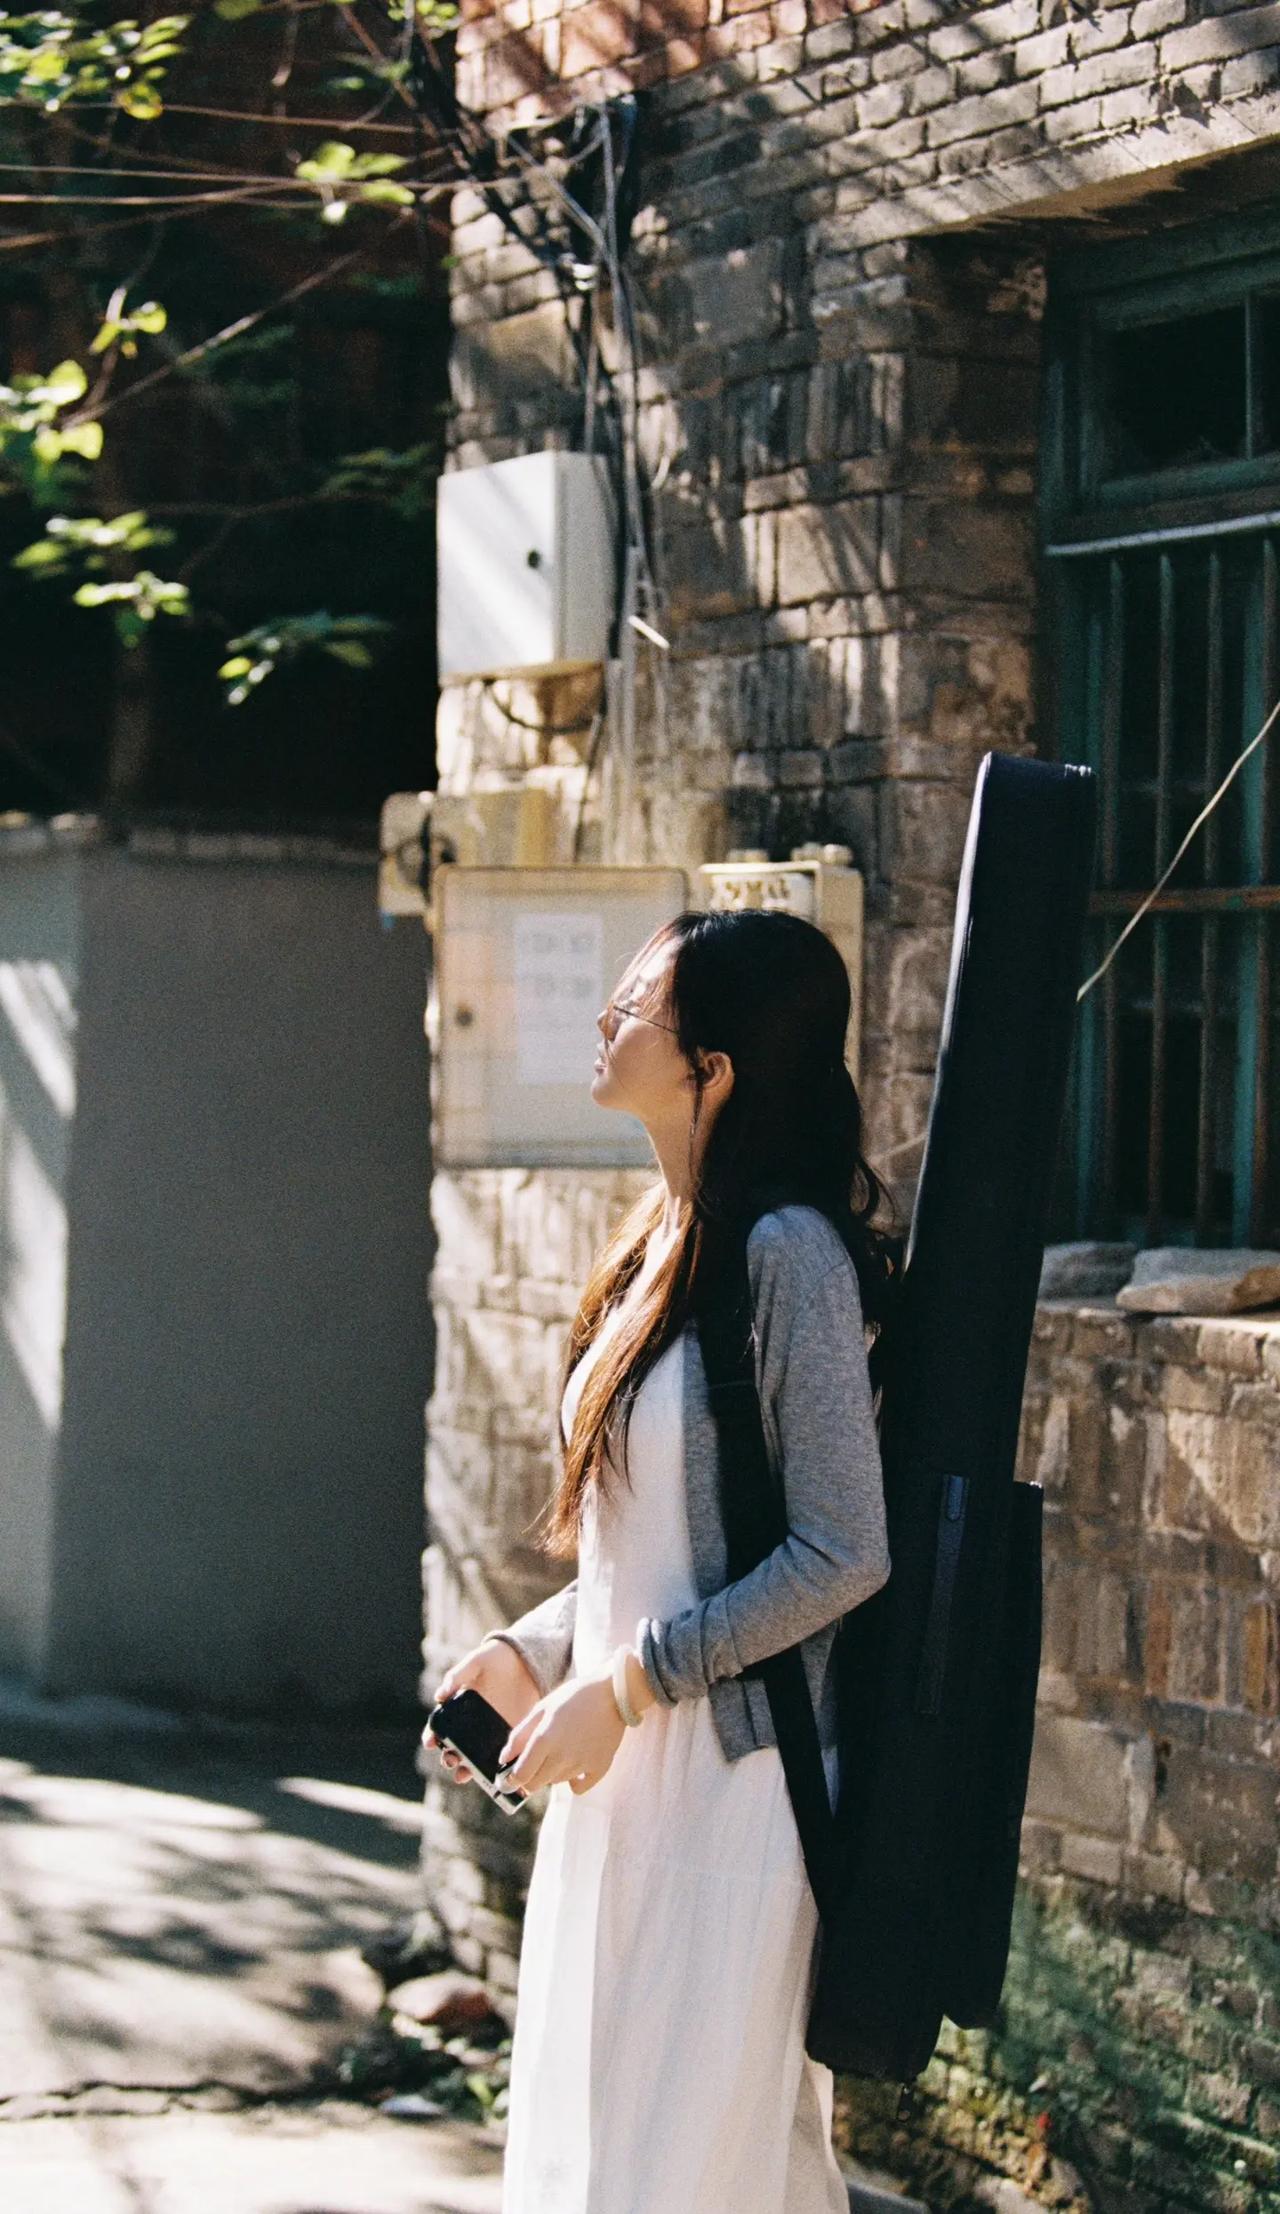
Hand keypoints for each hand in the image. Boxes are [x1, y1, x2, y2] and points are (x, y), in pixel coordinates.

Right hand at [423, 1637, 540, 1787]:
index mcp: (457, 1707)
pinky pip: (499, 1755)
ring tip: (464, 1774)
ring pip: (474, 1757)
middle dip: (449, 1758)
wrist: (525, 1660)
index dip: (432, 1736)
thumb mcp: (476, 1661)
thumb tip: (439, 1696)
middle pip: (454, 1748)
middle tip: (450, 1760)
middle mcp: (470, 1724)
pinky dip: (493, 1767)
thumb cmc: (494, 1658)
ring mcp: (488, 1733)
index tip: (430, 1742)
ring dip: (467, 1769)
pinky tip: (492, 1772)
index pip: (439, 1727)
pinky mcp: (508, 1736)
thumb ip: (457, 1675)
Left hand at [497, 1667, 626, 1797]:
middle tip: (535, 1762)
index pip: (520, 1775)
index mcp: (544, 1738)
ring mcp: (582, 1764)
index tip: (509, 1778)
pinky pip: (579, 1788)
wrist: (614, 1692)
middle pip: (535, 1784)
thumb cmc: (574, 1696)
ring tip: (562, 1749)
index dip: (511, 1779)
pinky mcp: (599, 1768)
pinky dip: (574, 1781)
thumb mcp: (542, 1708)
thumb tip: (503, 1759)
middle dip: (529, 1777)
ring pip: (556, 1783)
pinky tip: (576, 1764)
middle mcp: (562, 1755)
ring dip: (552, 1773)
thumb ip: (520, 1734)